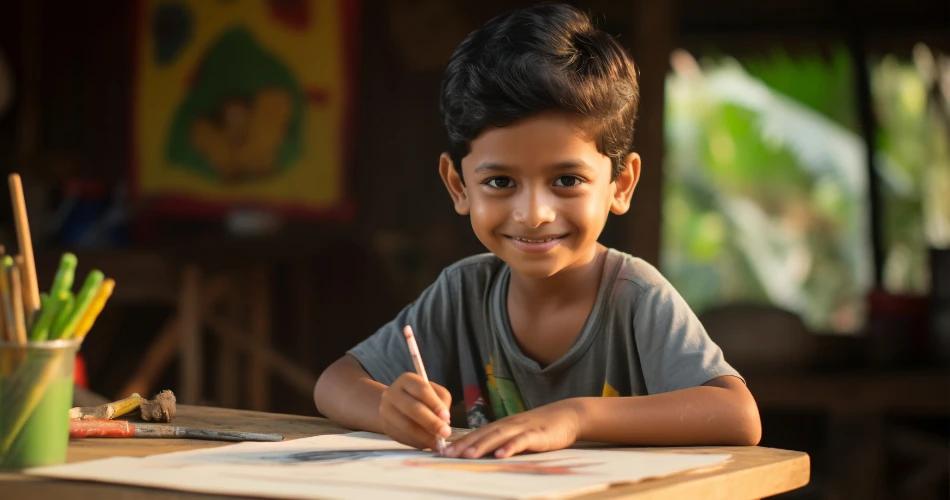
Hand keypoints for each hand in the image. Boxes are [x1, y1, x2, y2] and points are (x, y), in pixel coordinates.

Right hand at [378, 373, 451, 449]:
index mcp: (407, 380)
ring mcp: (386, 410)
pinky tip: (426, 444)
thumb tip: (444, 420)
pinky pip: (403, 437)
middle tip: (445, 433)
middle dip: (432, 423)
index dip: (436, 404)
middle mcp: (392, 393)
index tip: (447, 417)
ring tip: (438, 443)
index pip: (422, 390)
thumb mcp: (433, 392)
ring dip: (425, 436)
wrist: (393, 405)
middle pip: (413, 408)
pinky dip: (417, 442)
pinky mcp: (385, 427)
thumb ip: (441, 402)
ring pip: (406, 426)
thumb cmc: (419, 398)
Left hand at [443, 399, 581, 458]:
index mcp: (502, 426)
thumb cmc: (541, 428)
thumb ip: (501, 440)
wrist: (567, 415)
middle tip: (446, 454)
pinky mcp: (537, 434)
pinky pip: (522, 441)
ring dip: (482, 446)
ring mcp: (522, 428)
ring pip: (498, 437)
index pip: (476, 434)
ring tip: (467, 455)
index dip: (459, 442)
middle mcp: (508, 425)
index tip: (441, 450)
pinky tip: (501, 455)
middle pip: (482, 434)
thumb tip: (481, 453)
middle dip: (463, 445)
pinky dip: (511, 447)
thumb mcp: (518, 433)